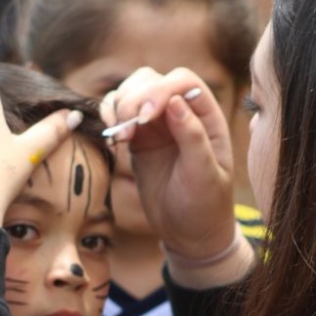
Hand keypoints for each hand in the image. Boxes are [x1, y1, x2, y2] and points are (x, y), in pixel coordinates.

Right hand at [106, 68, 253, 286]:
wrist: (189, 234)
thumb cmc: (205, 205)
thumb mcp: (205, 175)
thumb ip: (193, 137)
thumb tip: (175, 102)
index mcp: (206, 116)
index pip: (181, 82)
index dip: (160, 90)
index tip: (146, 117)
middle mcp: (181, 114)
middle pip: (151, 81)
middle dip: (134, 98)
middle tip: (127, 129)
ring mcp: (157, 126)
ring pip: (131, 93)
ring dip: (119, 107)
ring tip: (120, 138)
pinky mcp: (138, 140)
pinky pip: (118, 116)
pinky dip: (110, 120)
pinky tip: (114, 140)